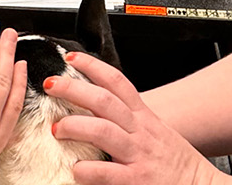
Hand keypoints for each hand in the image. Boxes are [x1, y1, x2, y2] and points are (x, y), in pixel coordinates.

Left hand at [49, 53, 228, 184]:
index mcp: (145, 119)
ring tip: (57, 129)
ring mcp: (138, 156)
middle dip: (74, 89)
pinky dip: (85, 169)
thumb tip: (102, 113)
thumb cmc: (179, 166)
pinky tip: (76, 169)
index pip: (118, 83)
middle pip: (104, 101)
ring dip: (74, 126)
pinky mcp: (135, 180)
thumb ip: (133, 122)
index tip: (72, 59)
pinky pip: (104, 172)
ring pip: (102, 131)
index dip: (94, 67)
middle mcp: (140, 133)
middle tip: (52, 85)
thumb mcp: (159, 133)